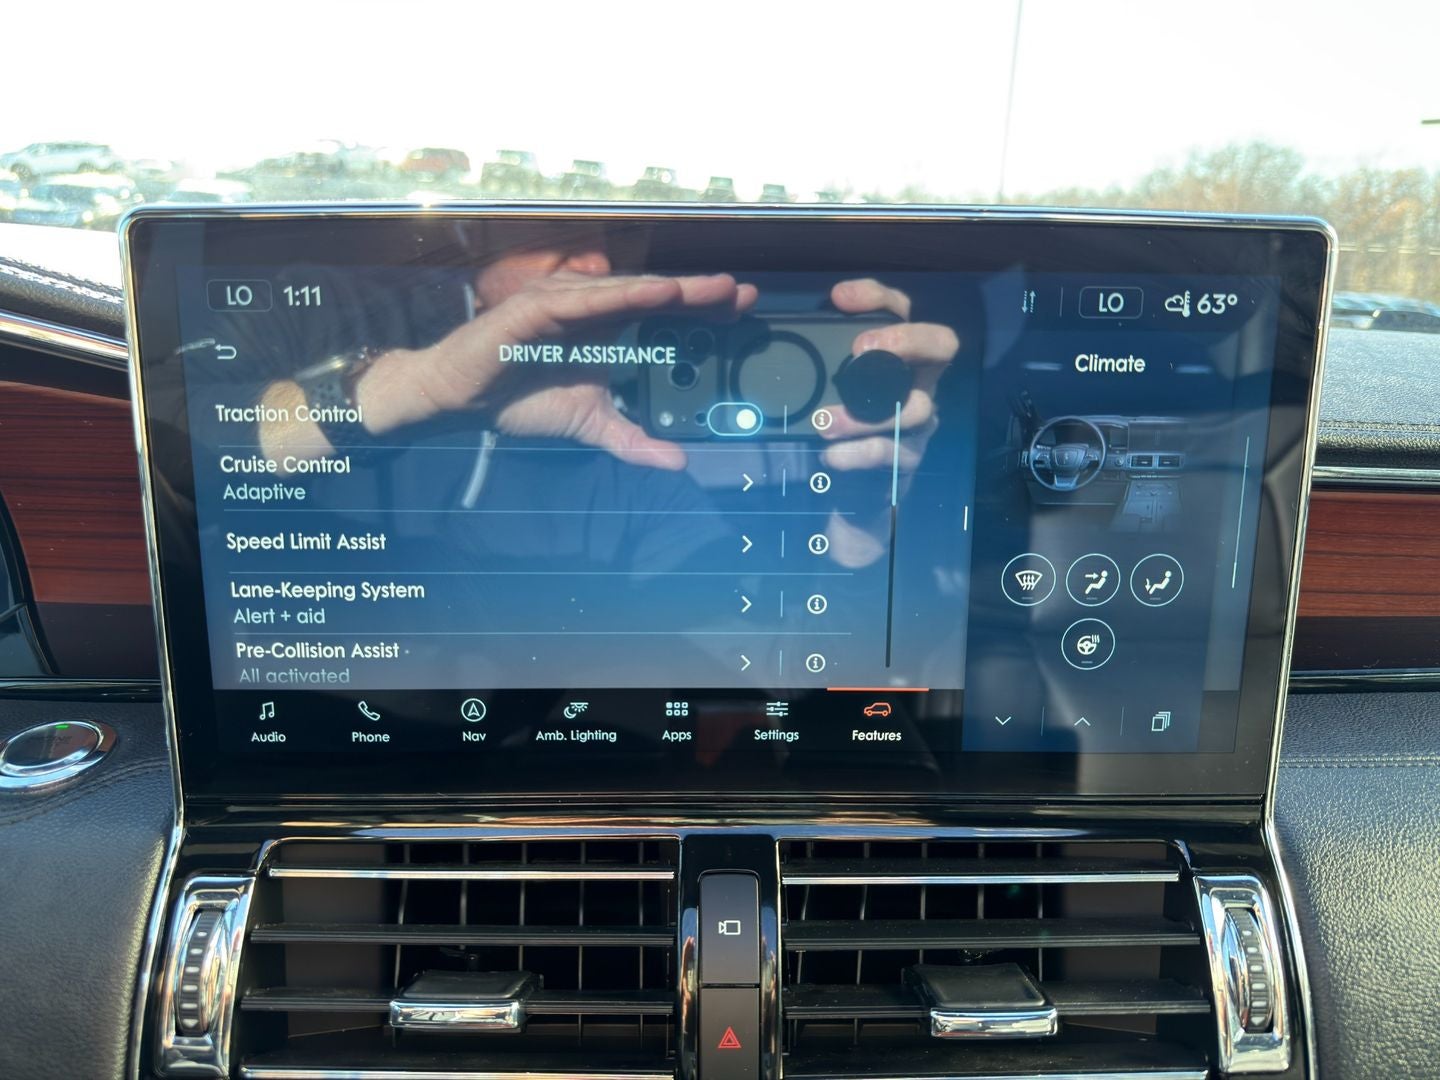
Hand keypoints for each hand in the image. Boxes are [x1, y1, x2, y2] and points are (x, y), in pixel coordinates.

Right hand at [415, 270, 756, 469]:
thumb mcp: (590, 424)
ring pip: (629, 291)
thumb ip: (633, 440)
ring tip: (713, 290)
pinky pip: (589, 298)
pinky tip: (658, 292)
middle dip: (700, 294)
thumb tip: (678, 462)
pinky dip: (624, 294)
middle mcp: (592, 309)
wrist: (461, 399)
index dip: (701, 309)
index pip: (663, 313)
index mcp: (607, 328)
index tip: (743, 311)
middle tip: (743, 293)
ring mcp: (566, 302)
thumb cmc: (520, 400)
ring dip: (673, 288)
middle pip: (655, 296)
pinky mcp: (539, 306)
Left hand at [814, 279, 958, 565]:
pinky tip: (831, 456)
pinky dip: (858, 454)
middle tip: (860, 350)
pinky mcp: (907, 461)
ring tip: (824, 422)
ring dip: (866, 414)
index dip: (878, 297)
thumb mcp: (826, 387)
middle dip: (904, 340)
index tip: (838, 298)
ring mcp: (918, 423)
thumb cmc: (836, 427)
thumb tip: (777, 334)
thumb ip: (817, 360)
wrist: (847, 494)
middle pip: (941, 345)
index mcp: (898, 355)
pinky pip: (891, 454)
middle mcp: (918, 383)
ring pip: (916, 408)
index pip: (903, 309)